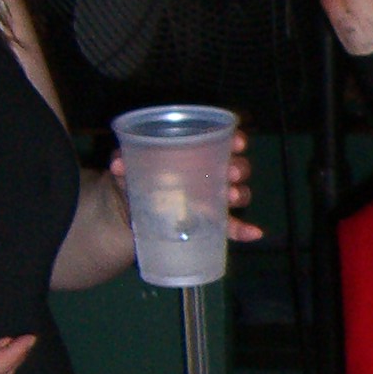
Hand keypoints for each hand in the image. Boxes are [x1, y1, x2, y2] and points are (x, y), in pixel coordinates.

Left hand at [109, 128, 261, 245]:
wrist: (126, 211)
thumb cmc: (132, 179)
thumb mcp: (126, 167)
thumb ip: (124, 162)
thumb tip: (118, 164)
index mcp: (195, 153)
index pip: (223, 141)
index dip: (235, 139)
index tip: (237, 141)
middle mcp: (210, 173)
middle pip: (236, 167)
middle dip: (237, 168)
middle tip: (230, 172)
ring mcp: (211, 199)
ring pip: (237, 194)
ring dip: (239, 194)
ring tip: (230, 197)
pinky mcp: (208, 223)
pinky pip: (230, 227)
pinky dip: (243, 230)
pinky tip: (254, 233)